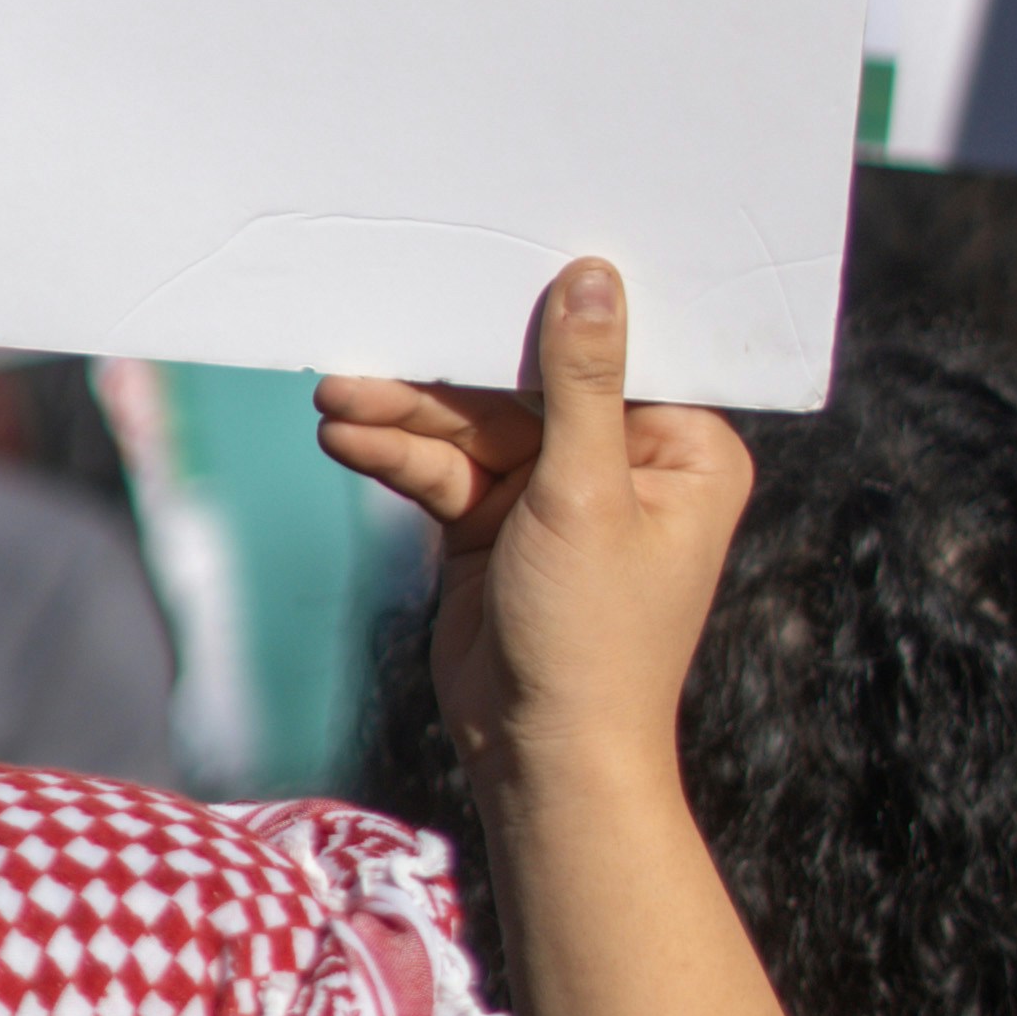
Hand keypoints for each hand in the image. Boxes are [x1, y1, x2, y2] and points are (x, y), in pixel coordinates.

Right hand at [317, 257, 750, 806]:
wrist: (542, 759)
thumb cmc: (595, 638)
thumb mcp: (587, 495)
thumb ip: (581, 383)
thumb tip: (592, 277)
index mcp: (683, 451)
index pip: (613, 355)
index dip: (549, 309)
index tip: (485, 256)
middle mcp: (624, 463)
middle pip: (525, 387)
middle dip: (445, 374)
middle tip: (370, 345)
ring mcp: (555, 493)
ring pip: (472, 426)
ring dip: (403, 413)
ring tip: (333, 396)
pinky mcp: (497, 523)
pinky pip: (444, 469)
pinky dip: (397, 454)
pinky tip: (345, 437)